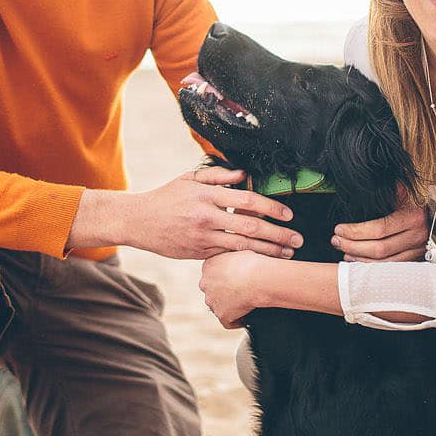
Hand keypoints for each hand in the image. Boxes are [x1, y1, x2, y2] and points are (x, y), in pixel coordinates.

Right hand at [122, 167, 302, 260]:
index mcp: (207, 195)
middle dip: (278, 234)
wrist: (138, 221)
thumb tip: (245, 175)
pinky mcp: (198, 252)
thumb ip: (218, 176)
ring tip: (286, 254)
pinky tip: (262, 261)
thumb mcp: (189, 179)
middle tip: (297, 239)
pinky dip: (246, 258)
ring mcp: (202, 237)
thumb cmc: (166, 197)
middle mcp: (206, 216)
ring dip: (267, 251)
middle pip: (250, 226)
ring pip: (241, 245)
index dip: (271, 208)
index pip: (247, 200)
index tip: (288, 215)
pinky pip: (227, 255)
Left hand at [199, 250, 267, 328]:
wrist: (258, 277)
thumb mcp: (239, 250)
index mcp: (208, 265)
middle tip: (240, 291)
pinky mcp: (222, 315)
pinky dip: (237, 321)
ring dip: (229, 306)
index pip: (213, 274)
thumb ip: (231, 256)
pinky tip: (245, 318)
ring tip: (245, 303)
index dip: (225, 277)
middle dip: (223, 292)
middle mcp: (205, 283)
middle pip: (212, 290)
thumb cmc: (253, 262)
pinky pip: (228, 321)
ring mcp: (212, 300)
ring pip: (218, 305)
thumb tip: (236, 259)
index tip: (236, 279)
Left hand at [332, 193, 429, 261]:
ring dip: (359, 259)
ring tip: (343, 250)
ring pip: (384, 263)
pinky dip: (370, 266)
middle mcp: (417, 236)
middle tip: (336, 241)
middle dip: (353, 246)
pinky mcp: (414, 261)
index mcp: (412, 217)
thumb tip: (367, 181)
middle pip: (380, 249)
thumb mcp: (401, 191)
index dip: (356, 231)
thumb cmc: (412, 202)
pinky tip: (356, 260)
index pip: (379, 229)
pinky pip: (389, 269)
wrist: (435, 215)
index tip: (339, 229)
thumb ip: (388, 188)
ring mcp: (417, 251)